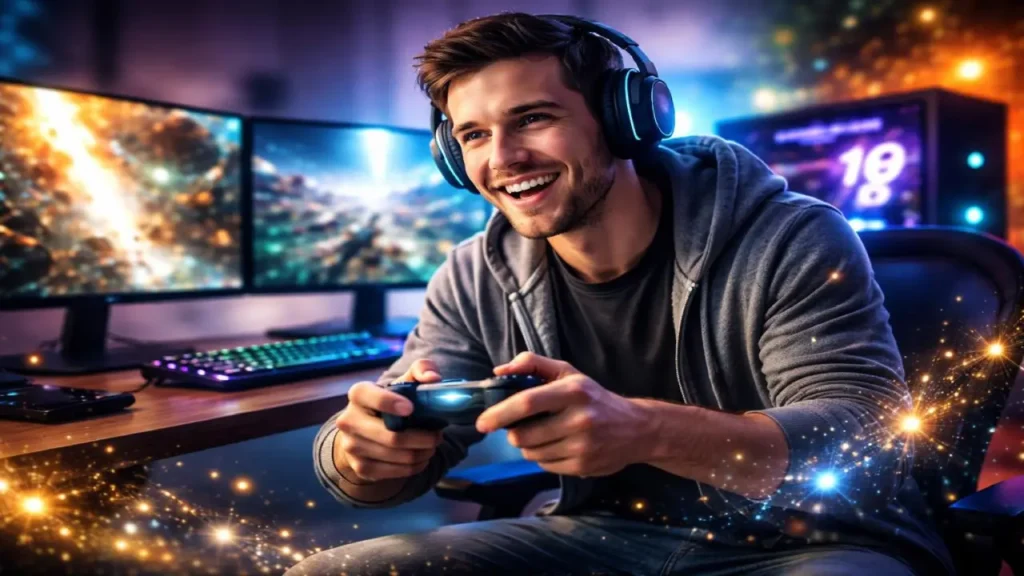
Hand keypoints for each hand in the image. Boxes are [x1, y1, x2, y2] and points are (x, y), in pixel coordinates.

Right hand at [334, 359, 444, 481]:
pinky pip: (395, 472)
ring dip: (422, 453)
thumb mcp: (403, 382)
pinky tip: (421, 458)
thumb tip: (434, 378)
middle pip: (391, 436)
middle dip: (422, 438)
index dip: (388, 402)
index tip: (411, 409)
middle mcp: (349, 420)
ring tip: (432, 446)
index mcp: (358, 394)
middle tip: (438, 436)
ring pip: (397, 456)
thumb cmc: (390, 402)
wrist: (363, 433)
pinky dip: (415, 467)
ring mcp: (352, 446)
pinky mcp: (360, 468)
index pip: (367, 396)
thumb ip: (421, 370)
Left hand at [476, 352, 655, 476]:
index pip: (527, 403)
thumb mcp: (569, 374)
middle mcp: (580, 419)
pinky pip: (545, 466)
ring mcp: (582, 446)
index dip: (499, 413)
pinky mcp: (583, 467)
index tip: (482, 423)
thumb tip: (499, 371)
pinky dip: (543, 458)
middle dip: (513, 433)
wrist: (636, 428)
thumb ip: (534, 365)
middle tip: (519, 427)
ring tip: (542, 435)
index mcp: (574, 391)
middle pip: (525, 435)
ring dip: (528, 446)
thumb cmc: (594, 398)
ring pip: (532, 453)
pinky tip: (557, 446)